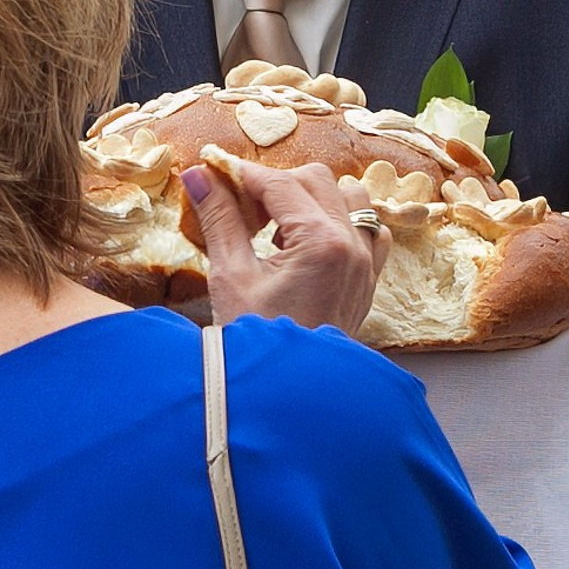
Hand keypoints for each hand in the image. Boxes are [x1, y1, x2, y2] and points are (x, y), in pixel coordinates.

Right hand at [184, 158, 388, 334]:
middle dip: (276, 185)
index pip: (280, 183)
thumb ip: (219, 219)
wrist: (290, 394)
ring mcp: (366, 262)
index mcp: (320, 242)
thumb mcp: (231, 277)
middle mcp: (352, 245)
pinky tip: (311, 244)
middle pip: (316, 180)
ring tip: (279, 229)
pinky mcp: (369, 278)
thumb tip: (198, 175)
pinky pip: (371, 230)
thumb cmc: (258, 342)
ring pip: (350, 197)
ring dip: (313, 199)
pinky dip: (344, 223)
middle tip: (244, 210)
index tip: (217, 174)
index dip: (244, 174)